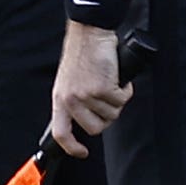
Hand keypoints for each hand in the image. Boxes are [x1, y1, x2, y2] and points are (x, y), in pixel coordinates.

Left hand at [48, 21, 129, 157]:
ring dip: (116, 100)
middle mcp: (71, 100)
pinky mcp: (103, 88)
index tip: (82, 152)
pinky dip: (125, 90)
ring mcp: (86, 95)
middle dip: (106, 117)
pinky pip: (122, 100)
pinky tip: (118, 77)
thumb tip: (86, 119)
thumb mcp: (69, 80)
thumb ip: (74, 99)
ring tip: (110, 82)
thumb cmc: (83, 53)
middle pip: (95, 128)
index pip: (60, 132)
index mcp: (60, 99)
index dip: (71, 147)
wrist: (90, 32)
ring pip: (112, 114)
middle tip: (108, 101)